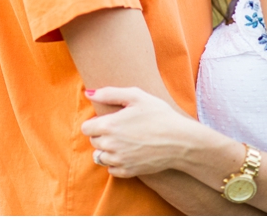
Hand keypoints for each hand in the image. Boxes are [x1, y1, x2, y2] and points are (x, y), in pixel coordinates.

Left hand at [82, 86, 198, 177]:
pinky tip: (128, 153)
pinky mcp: (128, 171)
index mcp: (109, 125)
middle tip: (120, 129)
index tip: (109, 120)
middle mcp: (110, 145)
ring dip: (107, 150)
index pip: (85, 128)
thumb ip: (109, 93)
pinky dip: (116, 163)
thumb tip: (88, 93)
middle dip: (101, 135)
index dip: (95, 123)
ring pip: (100, 156)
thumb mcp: (136, 96)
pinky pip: (111, 169)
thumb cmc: (159, 115)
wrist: (180, 140)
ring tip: (124, 142)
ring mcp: (119, 160)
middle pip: (93, 142)